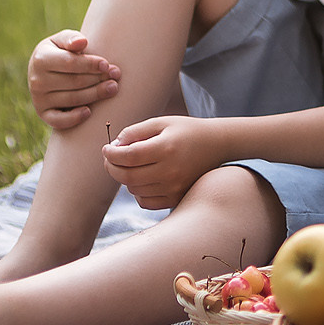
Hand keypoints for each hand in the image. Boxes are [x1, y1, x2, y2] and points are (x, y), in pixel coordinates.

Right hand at [28, 30, 121, 128]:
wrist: (45, 70)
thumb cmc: (60, 51)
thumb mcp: (62, 40)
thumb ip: (71, 38)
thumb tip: (82, 43)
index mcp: (40, 59)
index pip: (69, 63)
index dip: (90, 64)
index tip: (106, 64)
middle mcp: (37, 81)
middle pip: (74, 82)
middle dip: (98, 79)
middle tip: (116, 75)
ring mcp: (39, 99)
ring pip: (72, 99)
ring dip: (95, 95)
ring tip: (113, 88)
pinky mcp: (43, 114)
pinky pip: (59, 121)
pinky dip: (74, 118)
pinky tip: (89, 112)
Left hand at [101, 116, 228, 208]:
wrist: (217, 144)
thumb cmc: (186, 130)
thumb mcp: (162, 122)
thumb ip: (135, 131)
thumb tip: (115, 146)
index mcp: (166, 148)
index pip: (127, 157)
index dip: (111, 154)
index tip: (106, 149)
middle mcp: (170, 170)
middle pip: (127, 176)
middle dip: (111, 167)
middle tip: (110, 158)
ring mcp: (174, 187)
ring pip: (134, 190)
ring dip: (126, 178)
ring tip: (132, 165)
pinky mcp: (176, 198)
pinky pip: (146, 202)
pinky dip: (138, 192)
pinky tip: (143, 179)